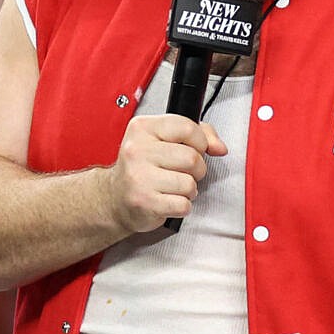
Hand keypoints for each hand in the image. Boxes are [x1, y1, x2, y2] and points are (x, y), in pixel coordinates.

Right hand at [97, 113, 226, 234]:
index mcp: (142, 128)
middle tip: (183, 172)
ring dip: (189, 189)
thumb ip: (198, 134)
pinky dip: (182, 206)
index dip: (200, 142)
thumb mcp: (165, 140)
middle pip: (192, 158)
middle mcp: (137, 150)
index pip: (187, 127)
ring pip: (189, 183)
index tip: (195, 149)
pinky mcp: (144, 201)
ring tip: (173, 187)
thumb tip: (219, 147)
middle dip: (196, 169)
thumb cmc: (143, 168)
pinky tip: (168, 200)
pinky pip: (183, 204)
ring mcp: (139, 177)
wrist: (115, 197)